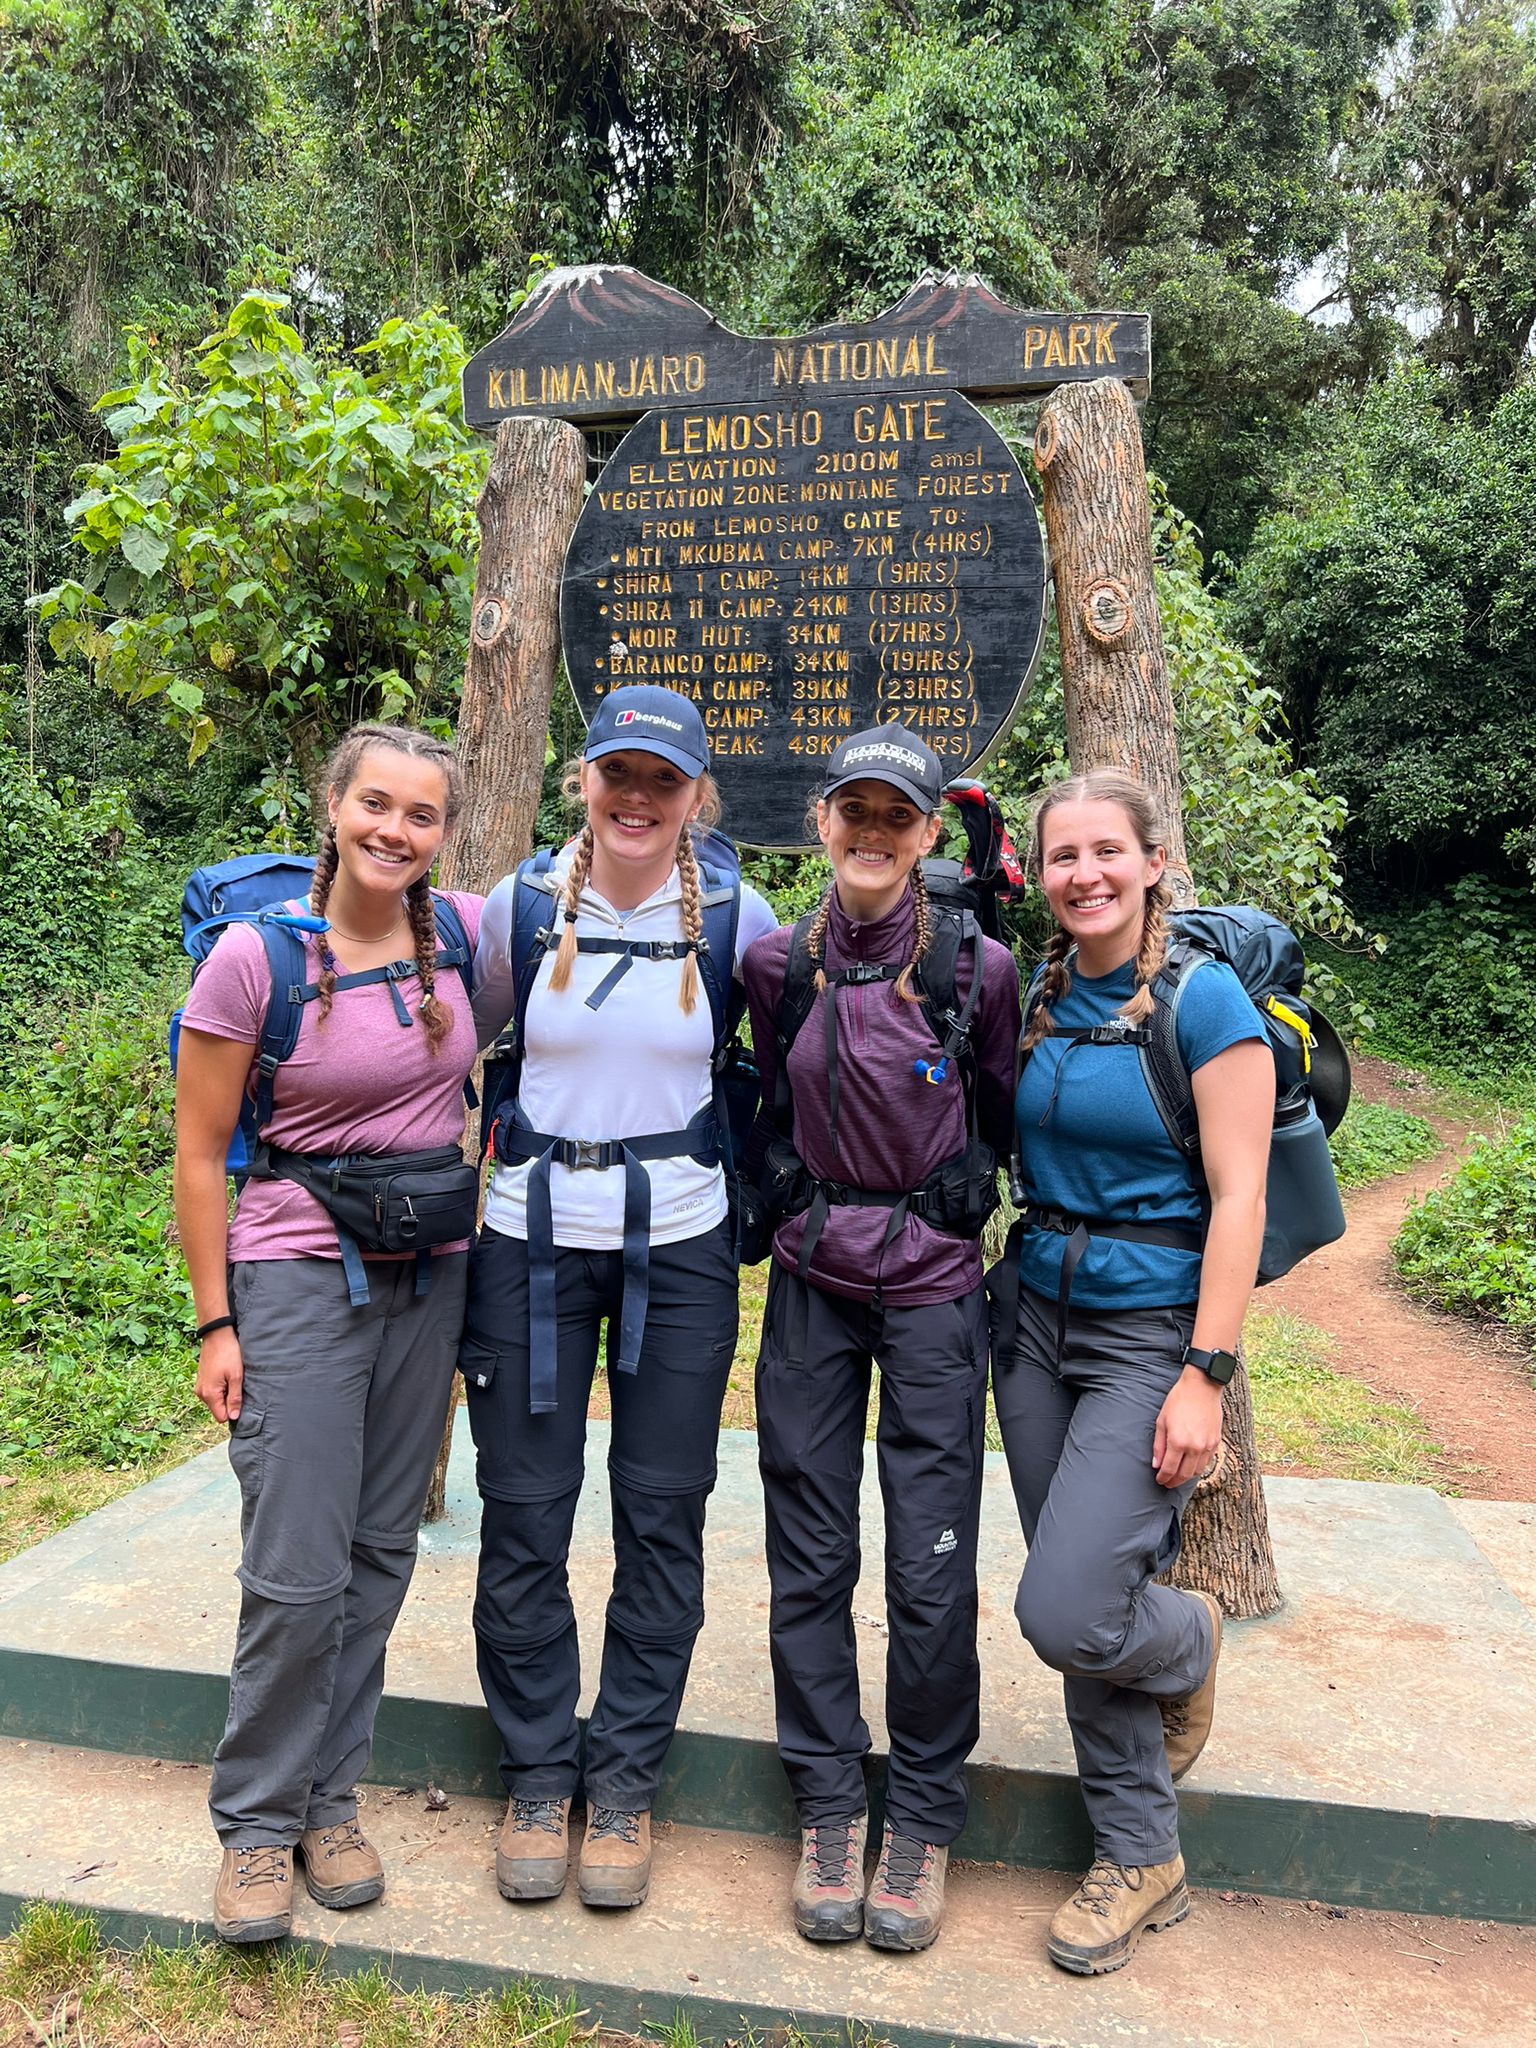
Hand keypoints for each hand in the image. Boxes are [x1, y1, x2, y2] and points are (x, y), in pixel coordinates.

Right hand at [195, 1325, 243, 1422]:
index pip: (221, 1417)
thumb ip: (235, 1398)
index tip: (240, 1397)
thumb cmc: (228, 1353)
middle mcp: (201, 1393)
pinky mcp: (202, 1380)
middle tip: (237, 1384)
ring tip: (231, 1377)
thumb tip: (234, 1417)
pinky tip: (226, 1374)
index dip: (233, 1411)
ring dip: (225, 1393)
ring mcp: (200, 1386)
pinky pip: (213, 1391)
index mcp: (209, 1394)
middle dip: (229, 1402)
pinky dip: (221, 1387)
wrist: (216, 1334)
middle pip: (218, 1409)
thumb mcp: (236, 1376)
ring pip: (216, 1400)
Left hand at [1152, 1369, 1223, 1489]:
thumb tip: (1156, 1464)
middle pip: (1184, 1474)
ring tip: (1178, 1477)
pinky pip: (1206, 1461)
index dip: (1163, 1478)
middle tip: (1167, 1484)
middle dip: (1174, 1482)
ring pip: (1197, 1471)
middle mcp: (1194, 1447)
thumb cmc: (1178, 1401)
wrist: (1202, 1387)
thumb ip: (1158, 1445)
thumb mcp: (1162, 1421)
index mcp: (1178, 1442)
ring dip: (1186, 1477)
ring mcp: (1207, 1445)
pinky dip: (1197, 1467)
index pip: (1169, 1469)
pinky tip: (1190, 1465)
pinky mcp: (1216, 1442)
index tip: (1159, 1480)